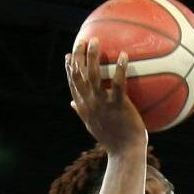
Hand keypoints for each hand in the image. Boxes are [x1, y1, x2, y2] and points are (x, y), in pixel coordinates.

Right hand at [66, 37, 146, 152]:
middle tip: (82, 40)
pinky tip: (123, 55)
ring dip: (92, 56)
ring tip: (96, 40)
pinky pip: (117, 83)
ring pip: (92, 75)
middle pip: (78, 75)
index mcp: (83, 107)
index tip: (69, 55)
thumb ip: (82, 112)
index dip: (69, 68)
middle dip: (78, 55)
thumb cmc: (113, 139)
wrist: (124, 153)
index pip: (72, 84)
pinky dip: (119, 68)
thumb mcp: (93, 125)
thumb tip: (72, 104)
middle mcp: (89, 103)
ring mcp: (101, 104)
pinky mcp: (117, 105)